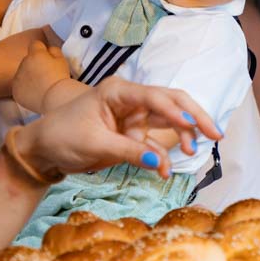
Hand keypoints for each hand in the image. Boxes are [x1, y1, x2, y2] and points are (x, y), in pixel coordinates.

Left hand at [11, 40, 70, 111]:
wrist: (55, 98)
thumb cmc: (60, 79)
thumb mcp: (62, 60)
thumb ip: (54, 51)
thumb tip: (49, 50)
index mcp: (35, 54)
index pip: (35, 44)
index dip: (42, 50)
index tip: (46, 57)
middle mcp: (23, 63)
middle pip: (28, 59)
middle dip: (34, 64)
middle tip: (46, 74)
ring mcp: (18, 78)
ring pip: (22, 73)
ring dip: (29, 76)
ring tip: (42, 86)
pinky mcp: (16, 90)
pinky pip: (19, 87)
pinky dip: (25, 89)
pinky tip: (36, 93)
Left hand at [17, 77, 220, 180]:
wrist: (43, 149)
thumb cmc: (62, 137)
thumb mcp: (95, 145)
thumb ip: (129, 151)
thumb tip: (159, 161)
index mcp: (118, 91)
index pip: (155, 97)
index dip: (177, 112)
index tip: (193, 127)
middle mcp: (130, 99)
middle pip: (171, 102)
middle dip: (194, 117)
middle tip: (216, 134)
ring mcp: (132, 115)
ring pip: (168, 120)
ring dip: (182, 135)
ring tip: (191, 152)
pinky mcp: (132, 132)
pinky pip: (155, 139)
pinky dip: (164, 153)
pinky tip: (166, 168)